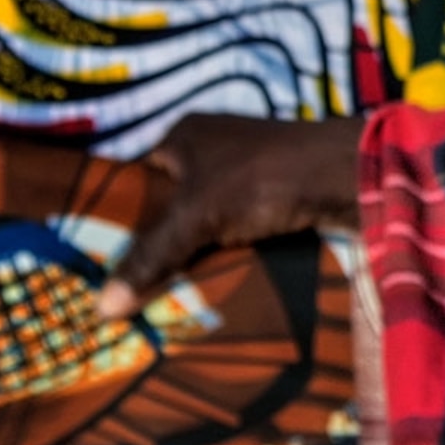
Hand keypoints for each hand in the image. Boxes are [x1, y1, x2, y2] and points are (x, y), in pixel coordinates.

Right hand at [96, 114, 363, 320]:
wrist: (347, 176)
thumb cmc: (261, 179)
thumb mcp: (196, 217)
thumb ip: (151, 258)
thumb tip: (103, 308)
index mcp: (183, 137)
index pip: (134, 181)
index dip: (117, 219)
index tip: (97, 264)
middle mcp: (212, 149)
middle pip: (169, 205)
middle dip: (156, 245)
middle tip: (128, 291)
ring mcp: (247, 174)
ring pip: (205, 223)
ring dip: (192, 255)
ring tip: (162, 299)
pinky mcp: (276, 198)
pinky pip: (237, 232)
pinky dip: (225, 256)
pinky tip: (209, 288)